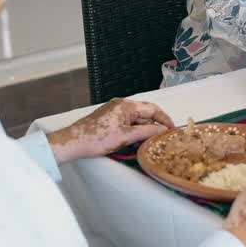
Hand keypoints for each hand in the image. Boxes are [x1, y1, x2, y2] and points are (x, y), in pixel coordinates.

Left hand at [46, 98, 174, 164]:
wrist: (73, 142)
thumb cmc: (97, 138)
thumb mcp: (125, 137)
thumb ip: (147, 132)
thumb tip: (162, 130)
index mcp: (127, 105)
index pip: (153, 109)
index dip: (165, 119)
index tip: (172, 130)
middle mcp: (121, 105)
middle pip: (145, 113)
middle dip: (155, 125)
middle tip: (164, 137)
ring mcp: (114, 111)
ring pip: (136, 119)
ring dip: (145, 129)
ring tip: (152, 142)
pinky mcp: (109, 119)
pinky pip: (127, 123)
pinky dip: (134, 131)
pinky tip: (137, 142)